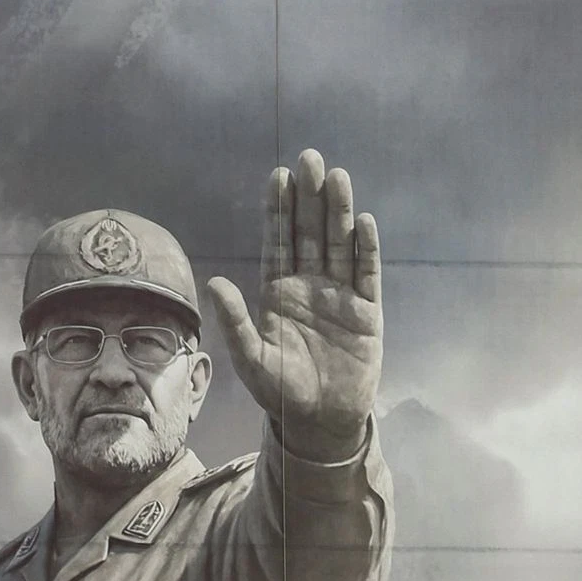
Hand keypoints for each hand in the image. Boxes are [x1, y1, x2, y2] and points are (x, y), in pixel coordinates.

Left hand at [209, 151, 381, 458]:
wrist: (321, 422)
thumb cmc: (282, 392)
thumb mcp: (251, 360)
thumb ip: (234, 321)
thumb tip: (214, 281)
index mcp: (279, 292)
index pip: (279, 241)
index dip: (279, 209)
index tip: (279, 175)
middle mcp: (310, 285)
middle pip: (310, 232)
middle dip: (310, 196)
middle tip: (310, 158)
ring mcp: (340, 295)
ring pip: (338, 244)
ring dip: (338, 211)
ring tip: (337, 177)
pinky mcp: (367, 312)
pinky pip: (367, 273)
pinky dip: (366, 249)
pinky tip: (363, 222)